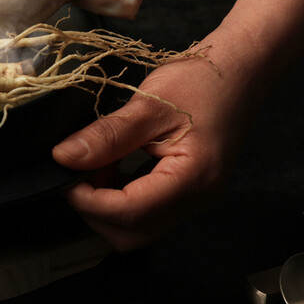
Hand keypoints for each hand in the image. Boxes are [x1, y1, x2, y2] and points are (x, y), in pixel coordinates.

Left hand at [52, 42, 254, 249]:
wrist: (240, 70)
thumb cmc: (202, 81)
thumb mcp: (148, 104)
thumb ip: (106, 135)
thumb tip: (64, 157)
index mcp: (193, 180)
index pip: (130, 213)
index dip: (89, 201)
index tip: (65, 175)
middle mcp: (197, 200)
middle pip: (133, 233)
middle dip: (96, 210)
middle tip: (79, 172)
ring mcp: (194, 199)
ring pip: (138, 227)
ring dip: (107, 204)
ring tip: (96, 165)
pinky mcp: (187, 192)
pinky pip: (147, 210)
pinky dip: (120, 196)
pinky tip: (112, 167)